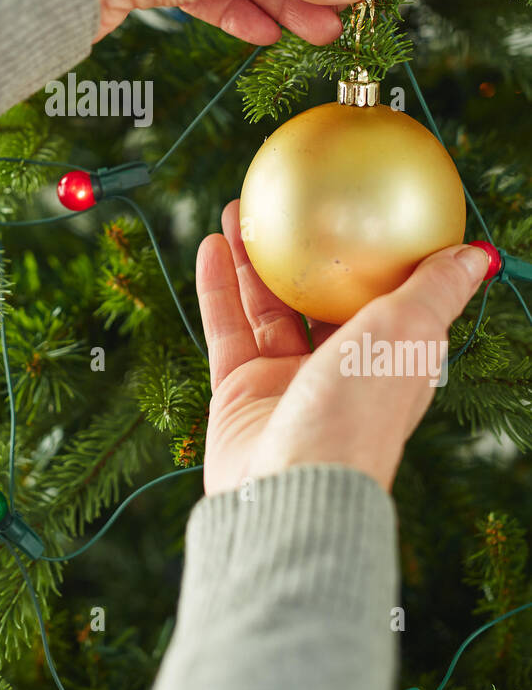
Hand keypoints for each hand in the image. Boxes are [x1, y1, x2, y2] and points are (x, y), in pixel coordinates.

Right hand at [196, 202, 491, 494]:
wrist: (291, 486)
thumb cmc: (361, 409)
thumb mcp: (411, 335)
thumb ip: (437, 289)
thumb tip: (478, 253)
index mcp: (386, 361)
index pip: (384, 301)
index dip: (369, 257)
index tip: (357, 210)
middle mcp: (338, 371)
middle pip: (316, 298)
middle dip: (302, 251)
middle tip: (285, 203)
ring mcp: (285, 382)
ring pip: (266, 308)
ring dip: (252, 260)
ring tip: (238, 209)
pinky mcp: (239, 392)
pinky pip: (226, 328)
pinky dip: (218, 287)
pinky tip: (211, 243)